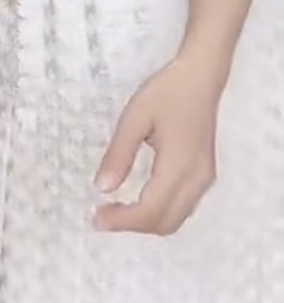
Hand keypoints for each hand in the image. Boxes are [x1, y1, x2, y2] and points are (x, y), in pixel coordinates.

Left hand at [94, 51, 225, 235]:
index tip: (96, 218)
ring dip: (146, 222)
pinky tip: (138, 200)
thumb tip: (101, 189)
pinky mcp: (205, 175)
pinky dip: (159, 213)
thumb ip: (119, 155)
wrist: (201, 77)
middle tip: (102, 215)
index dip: (122, 221)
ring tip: (116, 209)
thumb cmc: (166, 92)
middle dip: (132, 226)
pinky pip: (182, 207)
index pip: (150, 210)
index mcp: (179, 164)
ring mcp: (205, 179)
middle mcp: (197, 179)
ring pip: (175, 219)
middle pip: (165, 223)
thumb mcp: (134, 118)